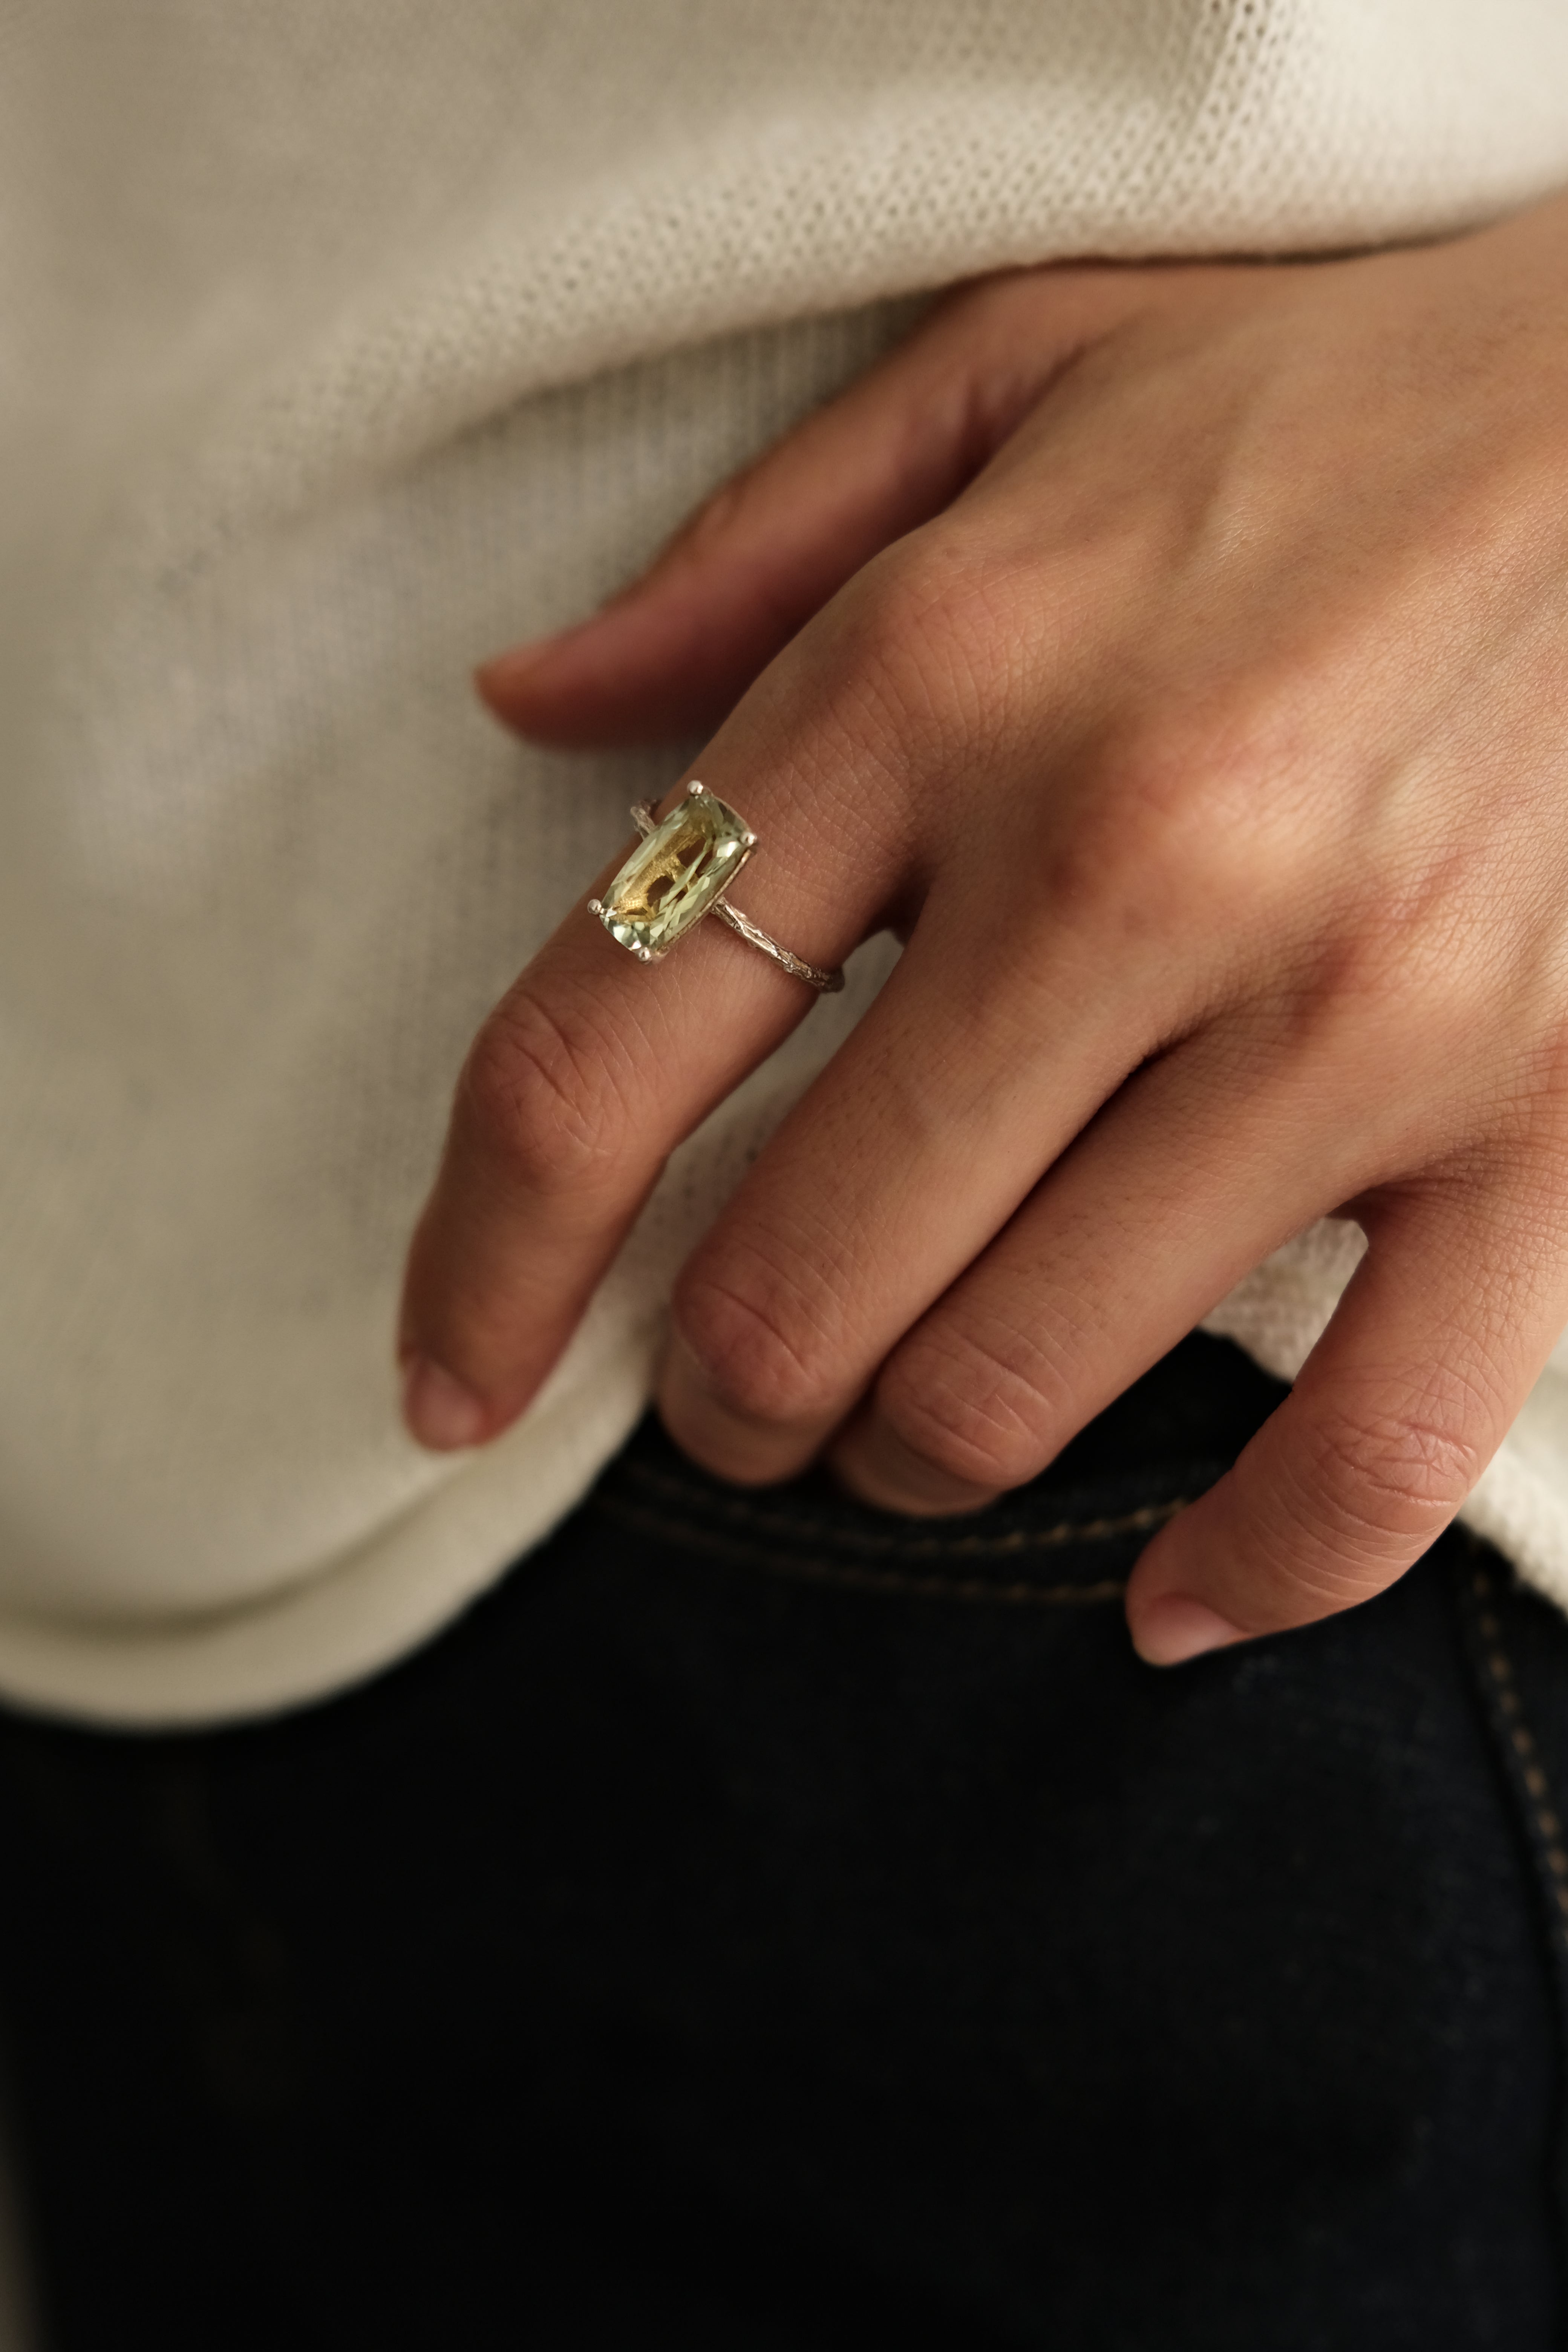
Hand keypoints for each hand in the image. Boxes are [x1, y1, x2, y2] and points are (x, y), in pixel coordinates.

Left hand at [399, 191, 1567, 1664]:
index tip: (445, 1380)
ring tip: (899, 1424)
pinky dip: (1252, 1567)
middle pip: (797, 1276)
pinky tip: (1166, 1598)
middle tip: (730, 1386)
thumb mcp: (1002, 379)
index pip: (601, 1052)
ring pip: (1021, 1383)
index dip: (484, 1262)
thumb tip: (526, 708)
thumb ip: (742, 558)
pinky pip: (1373, 1442)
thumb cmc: (1328, 400)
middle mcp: (1133, 858)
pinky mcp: (1546, 1116)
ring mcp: (1355, 1009)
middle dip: (719, 1387)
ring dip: (910, 1452)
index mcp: (947, 675)